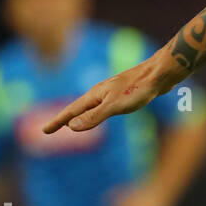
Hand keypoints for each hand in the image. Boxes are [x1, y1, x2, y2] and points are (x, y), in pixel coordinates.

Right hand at [43, 49, 182, 134]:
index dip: (58, 122)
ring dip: (79, 116)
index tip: (44, 131)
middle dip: (64, 119)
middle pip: (78, 108)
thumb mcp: (115, 106)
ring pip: (91, 107)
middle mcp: (101, 92)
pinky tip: (100, 113)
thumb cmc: (139, 89)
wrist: (161, 73)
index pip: (72, 111)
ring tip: (70, 124)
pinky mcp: (125, 93)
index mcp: (95, 95)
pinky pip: (104, 106)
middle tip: (51, 129)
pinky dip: (95, 113)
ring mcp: (112, 92)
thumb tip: (71, 127)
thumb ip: (94, 117)